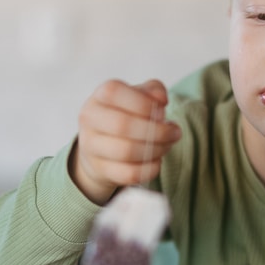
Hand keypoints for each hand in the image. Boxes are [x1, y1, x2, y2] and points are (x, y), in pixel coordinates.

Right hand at [72, 79, 181, 203]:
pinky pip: (128, 173)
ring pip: (126, 151)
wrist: (100, 146)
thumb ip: (153, 90)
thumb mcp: (138, 96)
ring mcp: (91, 146)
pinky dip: (149, 169)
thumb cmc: (124, 115)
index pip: (115, 93)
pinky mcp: (100, 169)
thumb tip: (161, 99)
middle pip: (122, 125)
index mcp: (99, 96)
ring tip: (167, 146)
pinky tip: (157, 162)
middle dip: (156, 131)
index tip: (162, 112)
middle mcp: (90, 118)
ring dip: (155, 150)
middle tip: (174, 133)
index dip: (143, 103)